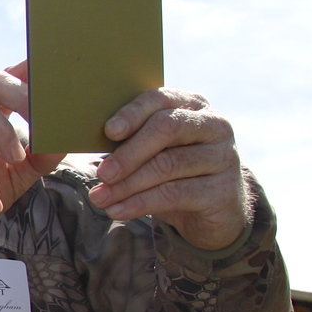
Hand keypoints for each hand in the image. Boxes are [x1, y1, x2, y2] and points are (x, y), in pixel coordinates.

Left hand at [87, 88, 250, 249]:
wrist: (213, 212)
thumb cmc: (174, 173)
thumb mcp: (154, 152)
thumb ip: (131, 140)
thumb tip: (87, 139)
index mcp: (192, 106)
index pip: (161, 99)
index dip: (133, 113)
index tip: (108, 131)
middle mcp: (214, 125)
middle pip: (167, 128)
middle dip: (128, 152)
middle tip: (101, 173)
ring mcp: (223, 157)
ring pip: (167, 164)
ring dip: (127, 184)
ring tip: (99, 198)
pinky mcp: (222, 190)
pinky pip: (175, 194)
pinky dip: (140, 203)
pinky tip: (118, 210)